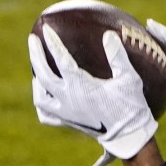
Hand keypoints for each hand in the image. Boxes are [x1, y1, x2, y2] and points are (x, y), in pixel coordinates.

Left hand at [30, 25, 157, 165]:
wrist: (130, 136)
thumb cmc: (132, 107)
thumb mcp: (129, 79)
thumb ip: (118, 56)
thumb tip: (109, 34)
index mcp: (81, 86)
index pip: (61, 59)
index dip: (53, 43)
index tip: (47, 29)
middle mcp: (68, 98)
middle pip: (43, 74)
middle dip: (35, 55)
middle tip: (33, 41)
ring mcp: (66, 112)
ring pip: (40, 96)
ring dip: (37, 81)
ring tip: (37, 70)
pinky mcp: (69, 122)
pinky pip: (46, 115)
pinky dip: (42, 104)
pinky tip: (45, 96)